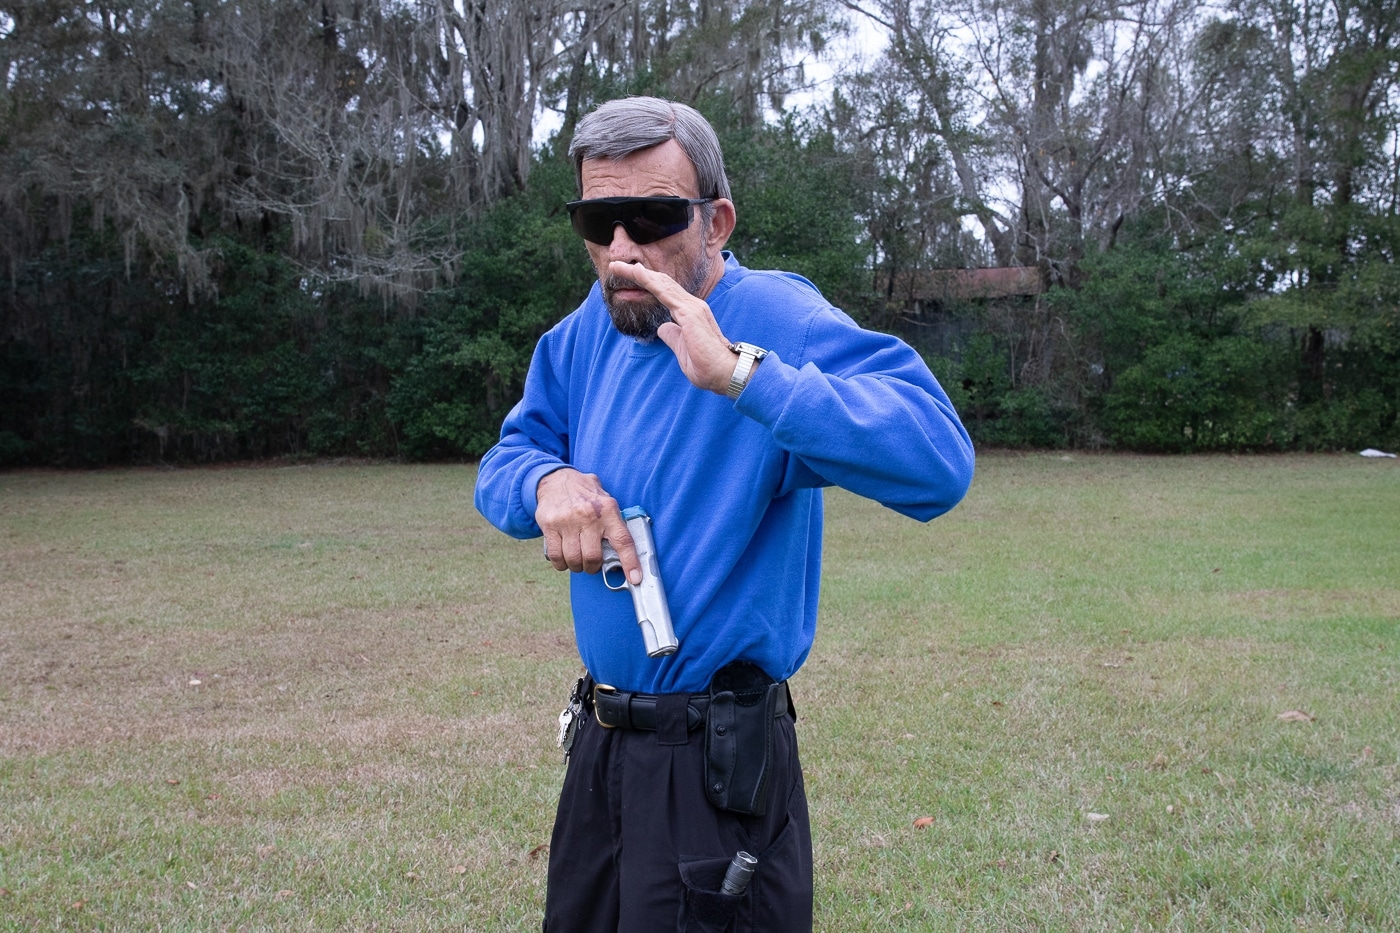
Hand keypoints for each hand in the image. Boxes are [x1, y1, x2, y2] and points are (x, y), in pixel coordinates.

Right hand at [536, 468, 641, 583]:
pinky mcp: (550, 526)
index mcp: (608, 510)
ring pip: (574, 559)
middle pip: (593, 557)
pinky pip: (557, 556)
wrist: (555, 479)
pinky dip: (561, 564)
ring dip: (577, 566)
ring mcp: (568, 521)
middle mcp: (588, 516)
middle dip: (593, 567)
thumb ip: (614, 522)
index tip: (635, 578)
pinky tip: (564, 558)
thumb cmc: (585, 494)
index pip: (623, 540)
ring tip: (578, 559)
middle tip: (592, 563)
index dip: (630, 562)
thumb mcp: (605, 499)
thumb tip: (626, 552)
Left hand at [608, 261, 736, 394]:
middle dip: (638, 274)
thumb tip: (663, 328)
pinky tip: (637, 273)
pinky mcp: (689, 313)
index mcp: (690, 313)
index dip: (648, 283)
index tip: (630, 277)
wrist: (725, 373)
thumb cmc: (707, 366)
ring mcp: (691, 307)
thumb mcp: (682, 350)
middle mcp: (692, 305)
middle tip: (616, 266)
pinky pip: (665, 293)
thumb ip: (673, 336)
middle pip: (661, 284)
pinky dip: (650, 282)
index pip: (665, 293)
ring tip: (619, 266)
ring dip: (638, 274)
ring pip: (661, 284)